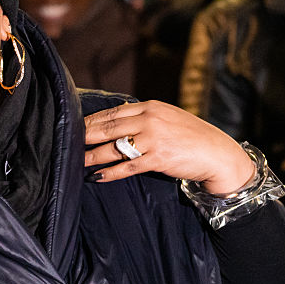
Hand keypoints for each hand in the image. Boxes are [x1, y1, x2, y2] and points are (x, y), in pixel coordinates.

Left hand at [84, 100, 254, 192]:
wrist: (217, 153)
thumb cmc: (191, 137)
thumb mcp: (167, 118)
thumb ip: (144, 117)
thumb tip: (115, 122)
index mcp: (150, 106)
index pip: (113, 112)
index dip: (91, 120)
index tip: (74, 125)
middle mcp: (150, 119)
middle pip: (108, 127)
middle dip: (85, 135)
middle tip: (66, 141)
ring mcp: (154, 139)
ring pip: (114, 147)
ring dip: (92, 156)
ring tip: (76, 161)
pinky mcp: (158, 158)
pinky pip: (128, 167)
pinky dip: (111, 173)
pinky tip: (97, 177)